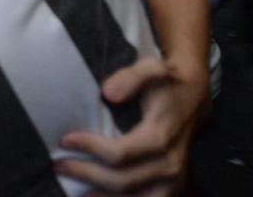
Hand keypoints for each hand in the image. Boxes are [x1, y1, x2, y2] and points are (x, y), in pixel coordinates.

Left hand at [57, 56, 206, 193]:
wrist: (194, 97)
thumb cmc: (166, 82)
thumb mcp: (151, 69)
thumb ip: (130, 78)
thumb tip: (108, 93)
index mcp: (162, 137)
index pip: (120, 153)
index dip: (89, 149)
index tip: (65, 140)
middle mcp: (171, 165)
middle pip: (122, 182)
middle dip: (86, 174)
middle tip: (58, 166)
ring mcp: (174, 181)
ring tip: (74, 190)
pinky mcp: (172, 189)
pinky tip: (95, 196)